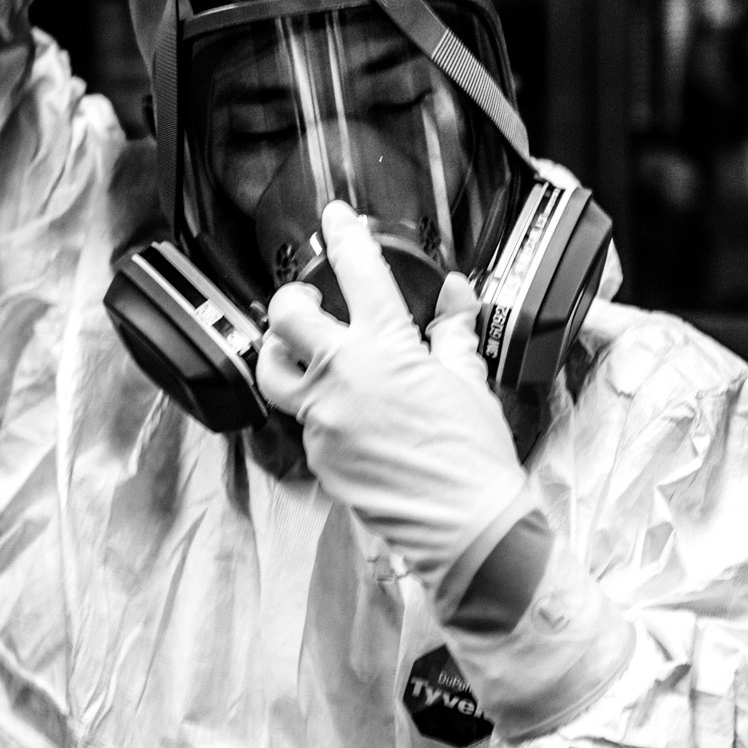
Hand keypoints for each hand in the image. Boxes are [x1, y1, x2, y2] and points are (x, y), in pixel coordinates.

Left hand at [257, 202, 529, 602]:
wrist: (466, 529)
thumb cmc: (475, 454)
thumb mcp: (470, 380)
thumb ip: (452, 331)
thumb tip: (453, 294)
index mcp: (386, 348)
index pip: (356, 272)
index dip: (344, 236)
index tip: (337, 218)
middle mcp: (342, 378)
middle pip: (285, 318)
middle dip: (291, 299)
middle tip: (307, 300)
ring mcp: (322, 420)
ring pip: (272, 371)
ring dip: (281, 353)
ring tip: (304, 351)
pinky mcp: (318, 457)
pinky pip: (302, 420)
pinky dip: (317, 407)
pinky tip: (346, 412)